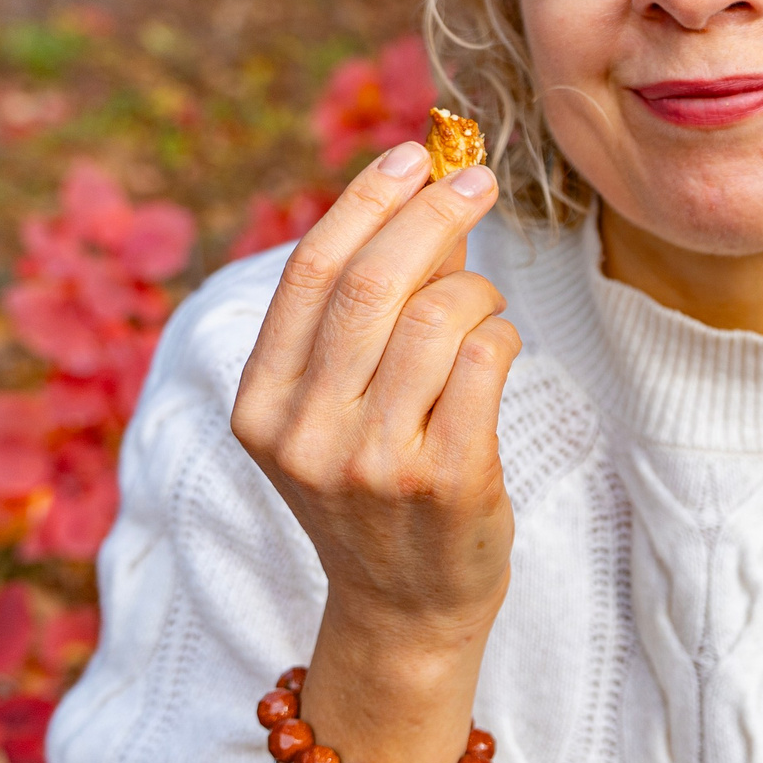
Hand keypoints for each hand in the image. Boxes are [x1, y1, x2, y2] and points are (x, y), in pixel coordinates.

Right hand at [231, 141, 519, 632]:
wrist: (405, 608)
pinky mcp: (445, 480)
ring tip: (482, 303)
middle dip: (433, 213)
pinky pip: (486, 362)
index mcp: (261, 405)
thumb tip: (424, 196)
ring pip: (437, 318)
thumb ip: (365, 314)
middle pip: (373, 283)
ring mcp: (373, 461)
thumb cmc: (376, 489)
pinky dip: (502, 335)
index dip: (365, 200)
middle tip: (476, 178)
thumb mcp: (336, 408)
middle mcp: (306, 433)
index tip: (412, 154)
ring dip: (476, 288)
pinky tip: (497, 348)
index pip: (310, 272)